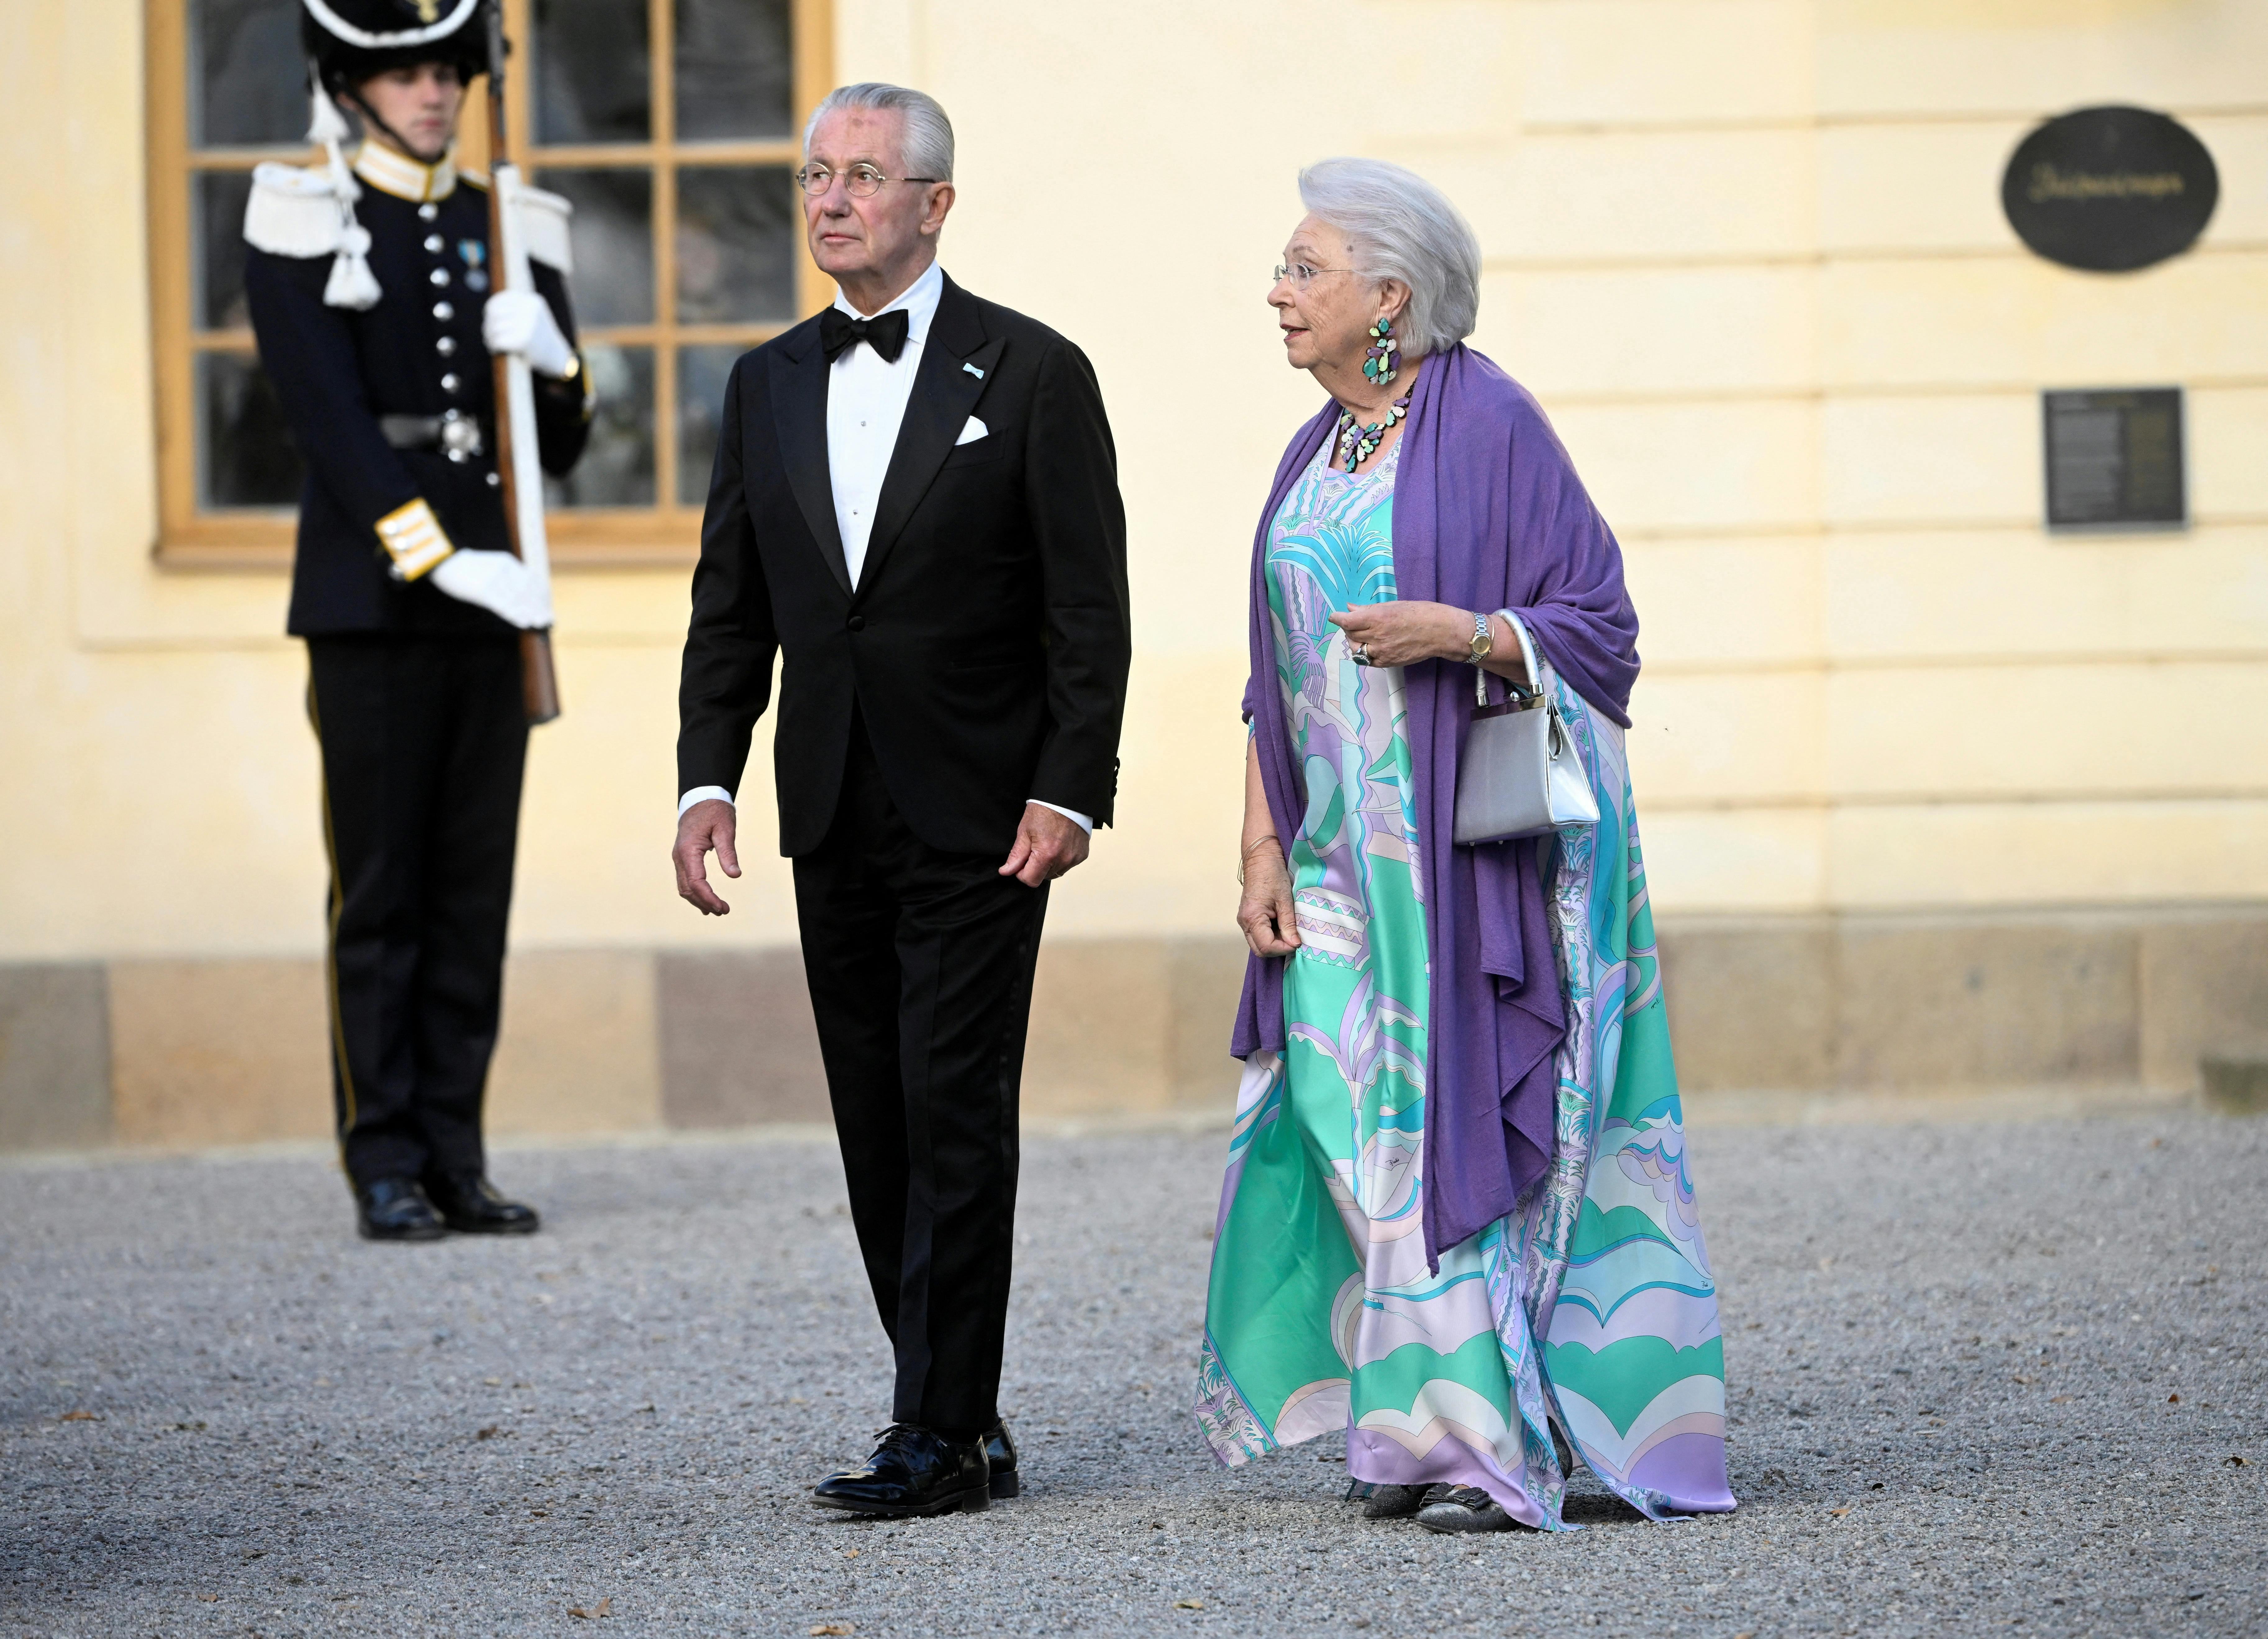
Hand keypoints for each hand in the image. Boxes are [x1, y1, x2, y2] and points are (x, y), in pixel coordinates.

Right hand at [426, 548, 552, 628]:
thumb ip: (508, 577)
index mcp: (509, 562)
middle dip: (539, 607)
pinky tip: (524, 622)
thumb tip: (524, 596)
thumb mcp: (493, 566)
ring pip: (517, 599)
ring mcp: (493, 580)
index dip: (541, 596)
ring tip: (540, 623)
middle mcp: (504, 570)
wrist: (445, 561)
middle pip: (527, 591)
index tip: (547, 608)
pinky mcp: (482, 590)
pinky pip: (503, 605)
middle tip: (548, 620)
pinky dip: (515, 614)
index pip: (532, 581)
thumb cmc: (470, 568)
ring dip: (530, 613)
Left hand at [482, 289, 574, 378]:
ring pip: (495, 328)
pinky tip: (496, 350)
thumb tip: (489, 311)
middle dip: (488, 326)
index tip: (491, 322)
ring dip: (490, 338)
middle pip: (494, 314)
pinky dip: (494, 347)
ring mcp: (528, 324)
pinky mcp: (524, 341)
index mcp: (532, 301)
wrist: (557, 357)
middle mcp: (530, 310)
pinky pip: (498, 341)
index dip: (490, 312)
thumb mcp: (532, 316)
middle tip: (490, 337)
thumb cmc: (540, 338)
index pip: (499, 301)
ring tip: (493, 344)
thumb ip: (516, 309)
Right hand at [673, 799, 739, 915]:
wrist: (700, 798)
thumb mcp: (725, 829)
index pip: (696, 882)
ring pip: (684, 887)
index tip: (723, 907)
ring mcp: (678, 857)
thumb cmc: (714, 811)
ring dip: (699, 900)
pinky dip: (694, 892)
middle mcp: (679, 856)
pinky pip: (685, 880)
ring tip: (717, 909)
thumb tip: (735, 875)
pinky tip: (705, 902)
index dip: (708, 898)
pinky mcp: (682, 857)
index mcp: (689, 850)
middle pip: (688, 889)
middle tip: (724, 911)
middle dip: (705, 902)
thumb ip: (728, 852)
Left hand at [999, 802, 1089, 886]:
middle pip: (1043, 877)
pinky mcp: (1082, 855)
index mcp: (1046, 854)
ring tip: (1047, 844)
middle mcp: (1063, 859)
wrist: (1066, 798)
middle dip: (1035, 867)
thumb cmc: (1045, 810)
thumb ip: (1016, 855)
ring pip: (1055, 873)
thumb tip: (1006, 871)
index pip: (1031, 880)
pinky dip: (1061, 859)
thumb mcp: (1024, 831)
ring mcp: (1074, 858)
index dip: (1022, 873)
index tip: (1021, 861)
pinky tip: (1059, 843)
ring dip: (1048, 864)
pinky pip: (1067, 865)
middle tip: (1034, 847)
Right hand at [1237, 837, 1299, 957]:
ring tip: (1290, 931)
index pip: (1266, 946)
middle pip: (1260, 949)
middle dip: (1279, 949)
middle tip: (1295, 939)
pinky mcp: (1249, 917)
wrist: (1261, 857)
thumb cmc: (1272, 874)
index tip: (1298, 941)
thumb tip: (1295, 944)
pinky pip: (1259, 935)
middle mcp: (1244, 922)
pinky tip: (1284, 927)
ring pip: (1259, 944)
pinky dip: (1272, 936)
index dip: (1284, 948)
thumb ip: (1289, 924)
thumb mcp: (1285, 899)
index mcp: (1252, 918)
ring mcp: (1245, 921)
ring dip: (1276, 943)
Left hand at [1327, 600, 1470, 667]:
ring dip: (1356, 641)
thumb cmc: (1420, 613)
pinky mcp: (1387, 663)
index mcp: (1377, 618)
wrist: (1440, 632)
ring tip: (1366, 634)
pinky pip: (1367, 660)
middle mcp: (1376, 636)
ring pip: (1356, 649)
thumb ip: (1369, 610)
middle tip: (1355, 623)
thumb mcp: (1393, 606)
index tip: (1334, 616)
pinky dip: (1365, 653)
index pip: (1347, 621)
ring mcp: (1381, 652)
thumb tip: (1351, 608)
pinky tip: (1372, 646)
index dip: (1338, 618)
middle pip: (1350, 634)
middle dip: (1349, 628)